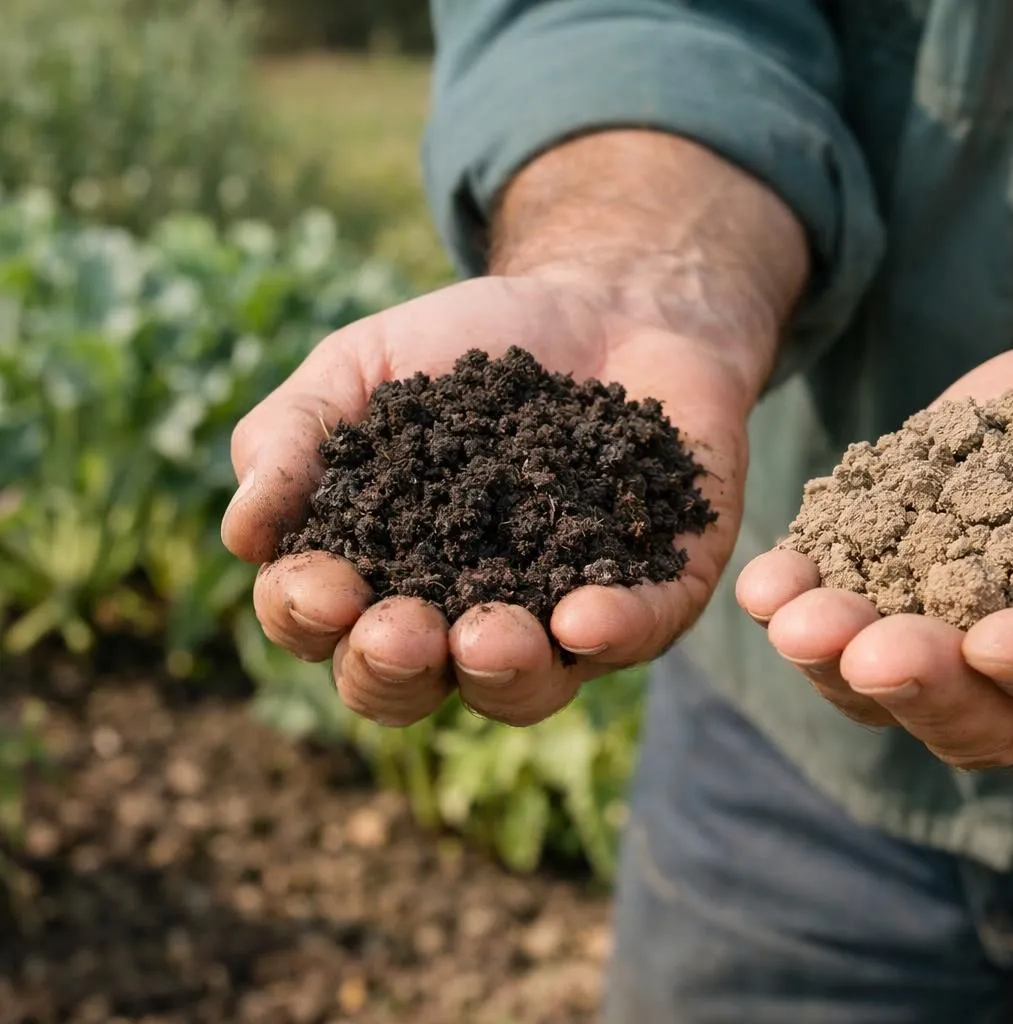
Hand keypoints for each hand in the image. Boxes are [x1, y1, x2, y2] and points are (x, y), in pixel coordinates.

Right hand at [222, 274, 755, 726]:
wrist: (607, 300)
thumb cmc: (466, 348)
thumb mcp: (360, 368)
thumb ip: (294, 438)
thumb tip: (241, 535)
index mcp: (378, 576)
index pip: (323, 626)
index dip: (309, 616)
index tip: (323, 583)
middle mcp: (461, 616)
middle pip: (413, 686)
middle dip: (396, 668)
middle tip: (399, 629)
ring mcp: (560, 618)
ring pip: (524, 689)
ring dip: (501, 673)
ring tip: (490, 635)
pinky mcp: (655, 596)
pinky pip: (637, 634)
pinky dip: (613, 633)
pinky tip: (588, 617)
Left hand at [736, 307, 1012, 768]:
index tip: (997, 637)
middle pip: (979, 716)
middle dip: (918, 683)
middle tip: (862, 645)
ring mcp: (969, 646)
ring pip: (894, 687)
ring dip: (835, 658)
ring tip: (789, 612)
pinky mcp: (910, 590)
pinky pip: (846, 617)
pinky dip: (803, 599)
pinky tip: (767, 577)